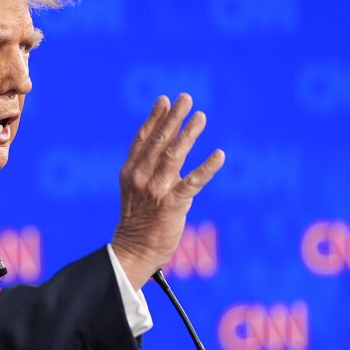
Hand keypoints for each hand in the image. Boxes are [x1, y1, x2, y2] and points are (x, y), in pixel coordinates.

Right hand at [111, 93, 224, 289]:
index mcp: (130, 171)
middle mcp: (140, 177)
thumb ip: (150, 169)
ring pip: (174, 156)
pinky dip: (207, 168)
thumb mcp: (136, 190)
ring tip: (201, 117)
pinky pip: (193, 182)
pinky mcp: (172, 204)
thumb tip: (172, 147)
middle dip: (173, 118)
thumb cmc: (139, 221)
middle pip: (158, 141)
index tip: (164, 100)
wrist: (134, 250)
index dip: (154, 118)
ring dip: (188, 134)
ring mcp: (155, 190)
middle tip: (186, 98)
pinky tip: (219, 155)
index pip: (142, 139)